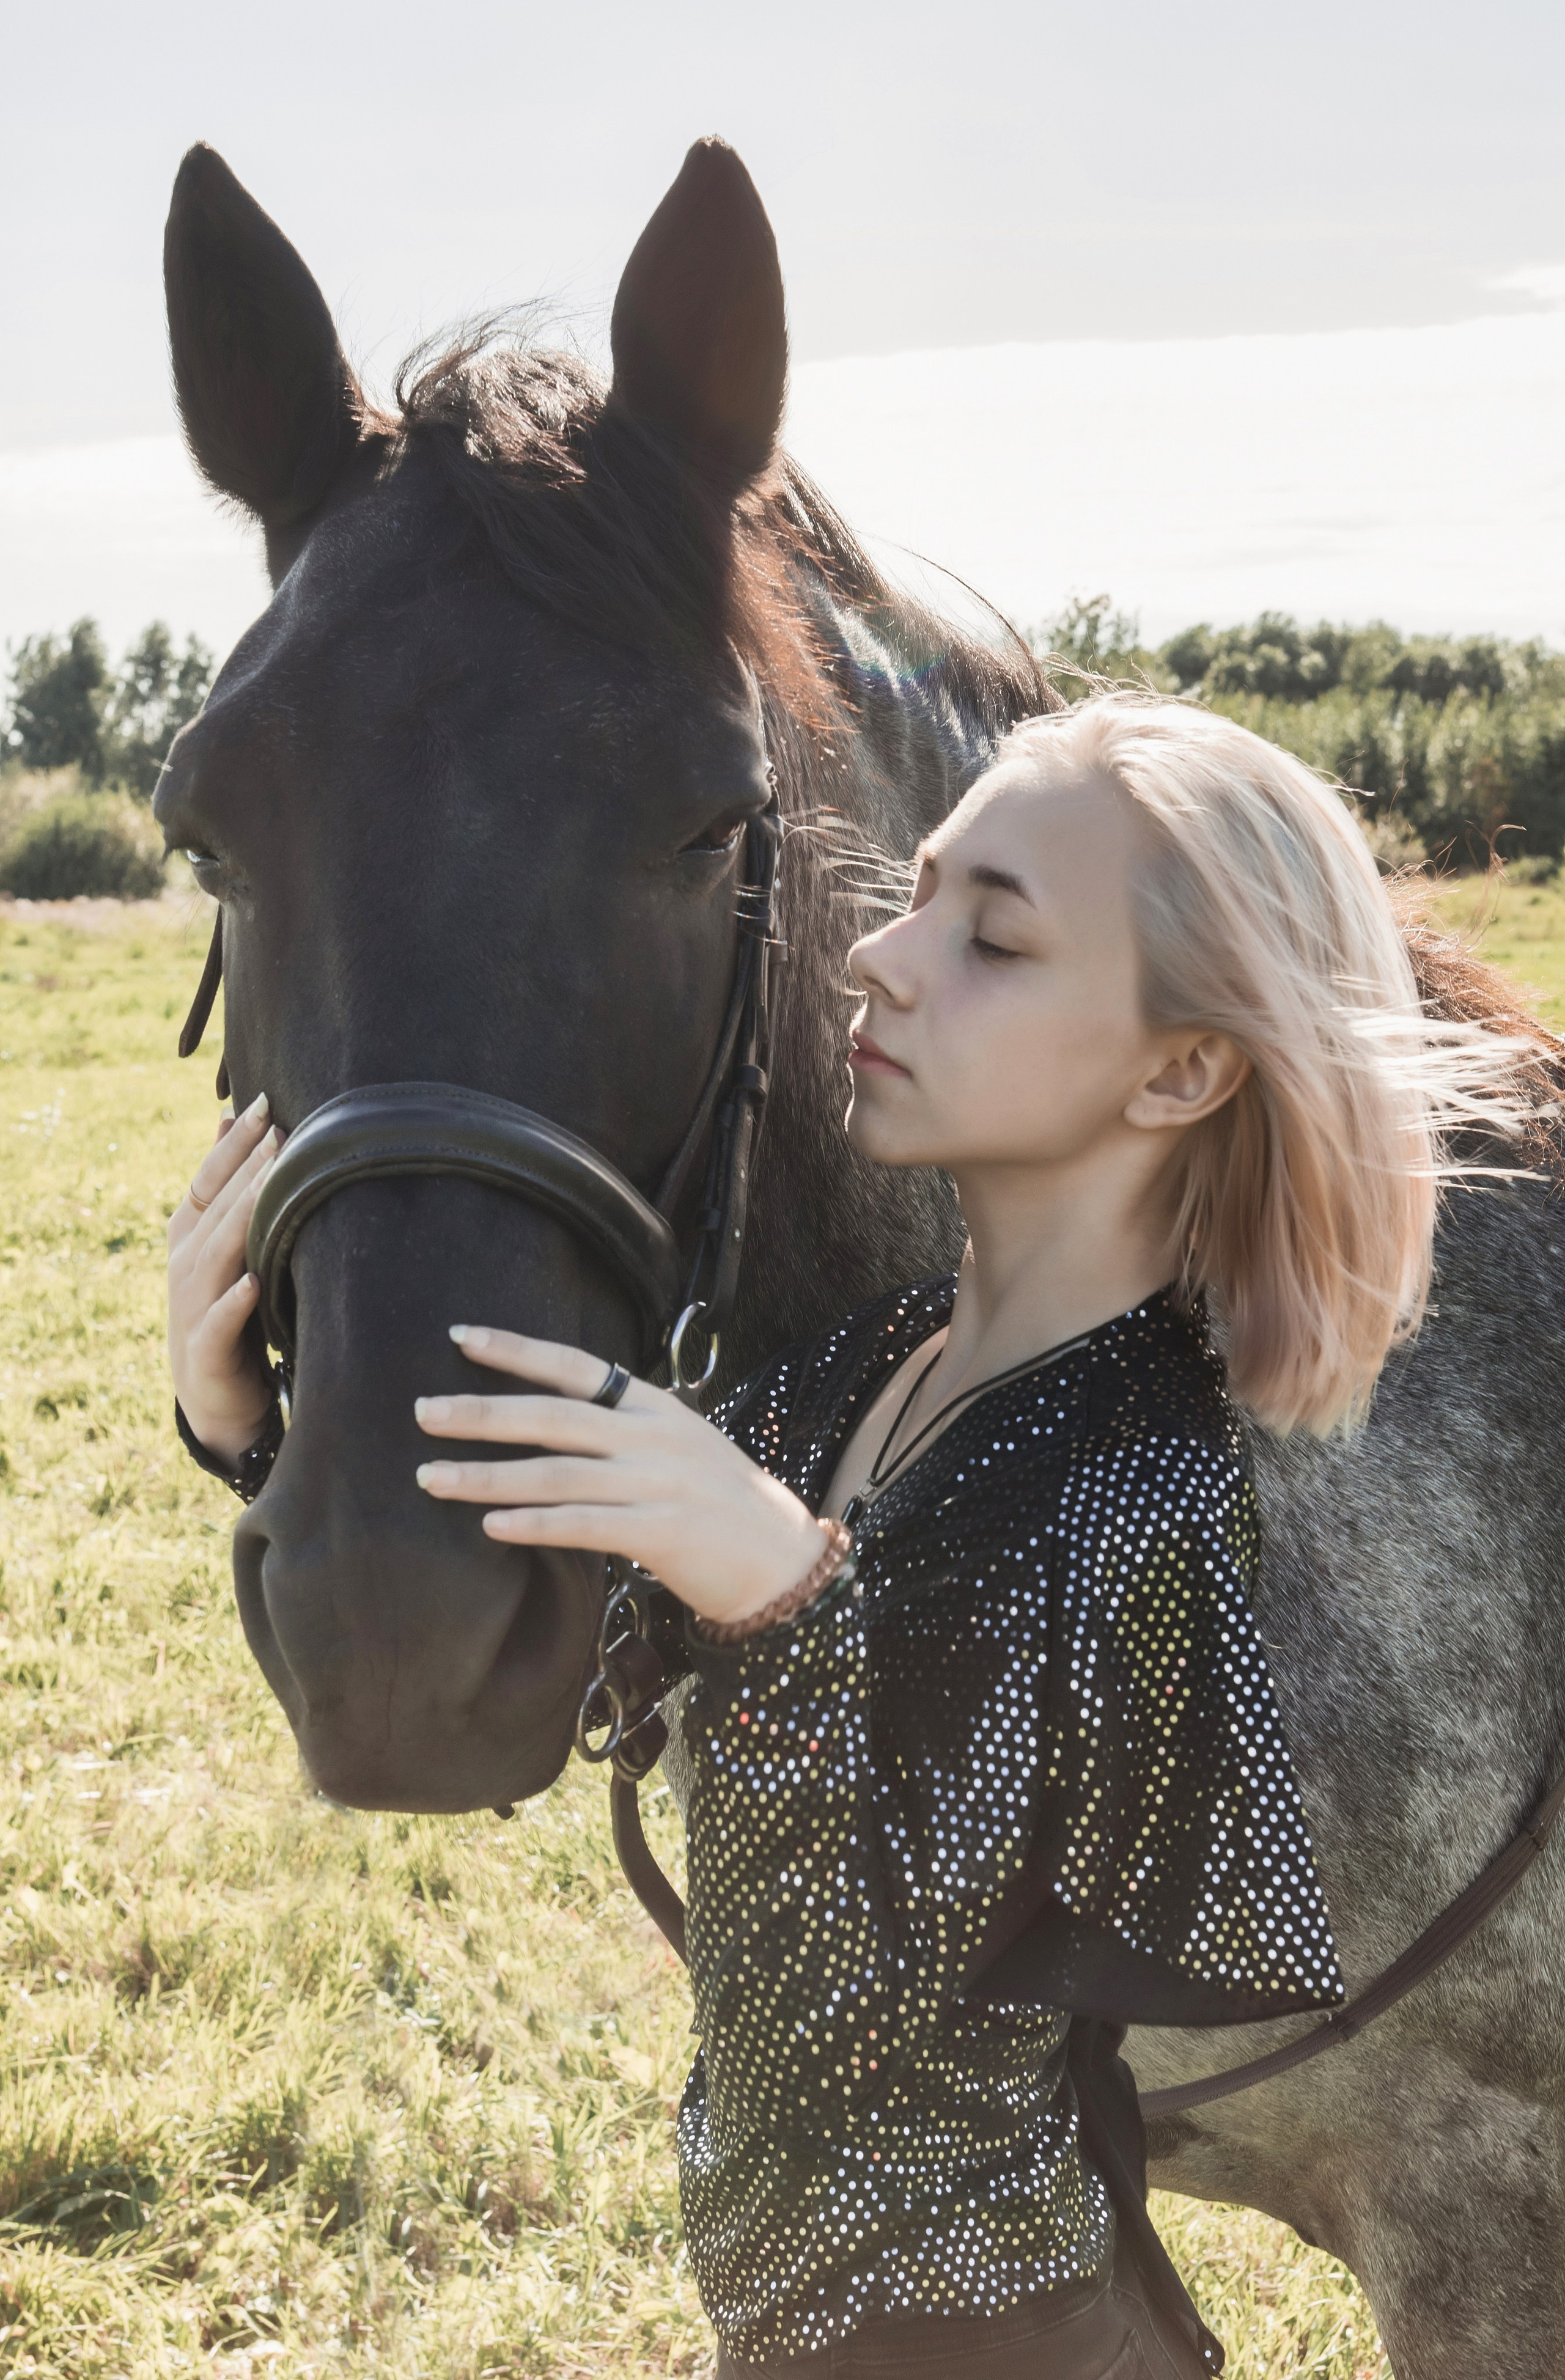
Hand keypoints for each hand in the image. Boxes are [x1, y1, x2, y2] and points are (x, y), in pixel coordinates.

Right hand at [167, 1094, 278, 1466]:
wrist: (213, 1397)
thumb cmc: (229, 1312)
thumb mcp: (224, 1246)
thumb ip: (226, 1190)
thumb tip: (231, 1120)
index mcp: (187, 1238)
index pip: (207, 1180)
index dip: (232, 1144)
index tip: (263, 1103)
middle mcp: (184, 1266)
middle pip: (215, 1209)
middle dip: (246, 1168)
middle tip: (277, 1127)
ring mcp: (192, 1308)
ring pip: (218, 1256)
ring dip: (243, 1219)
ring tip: (270, 1184)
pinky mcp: (206, 1350)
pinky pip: (220, 1322)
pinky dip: (234, 1303)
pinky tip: (252, 1284)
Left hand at [413, 1328, 827, 1629]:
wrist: (780, 1560)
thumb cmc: (720, 1504)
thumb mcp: (678, 1446)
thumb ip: (622, 1430)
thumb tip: (548, 1419)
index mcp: (656, 1407)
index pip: (577, 1365)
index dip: (516, 1349)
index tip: (460, 1337)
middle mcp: (655, 1437)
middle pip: (554, 1416)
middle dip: (482, 1413)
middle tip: (422, 1413)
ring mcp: (659, 1483)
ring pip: (556, 1474)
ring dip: (486, 1476)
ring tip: (432, 1477)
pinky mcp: (661, 1533)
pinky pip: (584, 1525)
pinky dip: (534, 1524)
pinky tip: (491, 1527)